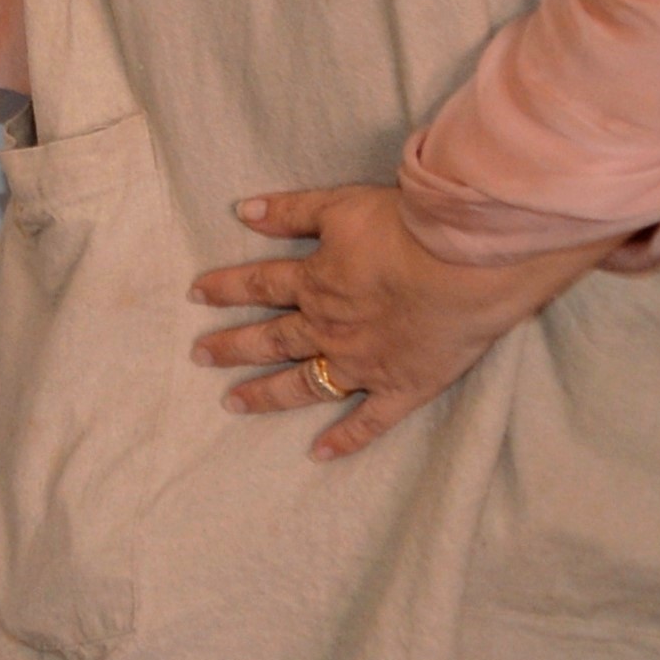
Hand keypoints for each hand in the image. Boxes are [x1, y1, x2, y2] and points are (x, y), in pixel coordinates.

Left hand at [190, 182, 619, 458]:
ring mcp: (363, 364)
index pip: (260, 285)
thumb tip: (243, 211)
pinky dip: (344, 440)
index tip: (196, 294)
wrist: (463, 268)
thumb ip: (292, 211)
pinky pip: (367, 422)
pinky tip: (319, 453)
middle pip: (271, 339)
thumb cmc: (406, 229)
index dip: (226, 288)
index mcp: (316, 283)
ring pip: (303, 384)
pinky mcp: (401, 389)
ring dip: (266, 394)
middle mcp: (330, 328)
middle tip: (198, 355)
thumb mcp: (340, 205)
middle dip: (231, 346)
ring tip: (231, 403)